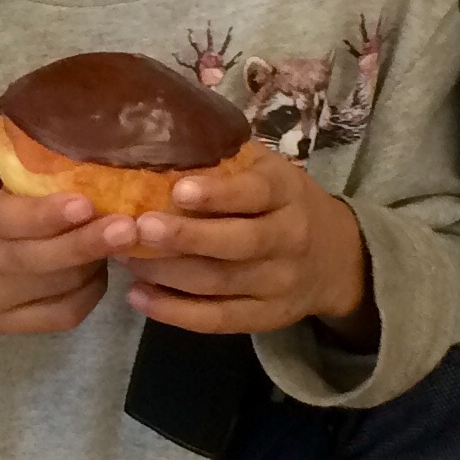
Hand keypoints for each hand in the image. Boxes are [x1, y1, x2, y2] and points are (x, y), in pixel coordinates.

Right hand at [0, 129, 128, 348]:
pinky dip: (87, 293)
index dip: (45, 216)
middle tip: (131, 226)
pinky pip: (57, 317)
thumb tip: (68, 127)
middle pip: (35, 260)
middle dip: (87, 244)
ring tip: (122, 237)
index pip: (3, 219)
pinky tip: (97, 267)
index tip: (85, 204)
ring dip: (94, 264)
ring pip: (53, 289)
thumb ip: (5, 148)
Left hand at [108, 152, 373, 342]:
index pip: (256, 193)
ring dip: (165, 272)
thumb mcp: (266, 170)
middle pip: (237, 244)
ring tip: (123, 255)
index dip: (218, 194)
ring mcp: (278, 284)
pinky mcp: (265, 317)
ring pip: (218, 283)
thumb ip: (224, 159)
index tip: (178, 190)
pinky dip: (174, 312)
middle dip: (184, 237)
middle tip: (139, 227)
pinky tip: (138, 296)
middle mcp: (288, 239)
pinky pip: (217, 320)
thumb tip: (156, 139)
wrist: (336, 259)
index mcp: (287, 193)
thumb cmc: (282, 202)